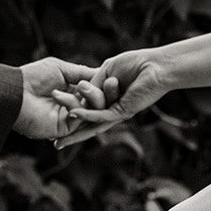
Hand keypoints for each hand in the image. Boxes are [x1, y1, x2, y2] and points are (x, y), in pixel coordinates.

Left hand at [14, 57, 112, 140]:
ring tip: (82, 87)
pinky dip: (72, 104)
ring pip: (94, 111)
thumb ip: (82, 72)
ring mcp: (69, 119)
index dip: (107, 85)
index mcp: (74, 92)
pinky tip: (57, 95)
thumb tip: (102, 72)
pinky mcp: (63, 129)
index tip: (115, 77)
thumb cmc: (33, 77)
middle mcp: (74, 107)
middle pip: (101, 103)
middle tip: (112, 82)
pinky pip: (79, 117)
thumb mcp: (61, 68)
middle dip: (107, 93)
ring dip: (93, 97)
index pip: (97, 91)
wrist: (15, 91)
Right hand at [56, 48, 171, 148]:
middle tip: (55, 145)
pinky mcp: (123, 111)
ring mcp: (117, 113)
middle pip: (88, 125)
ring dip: (75, 131)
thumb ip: (92, 82)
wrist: (155, 66)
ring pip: (93, 125)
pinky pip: (101, 115)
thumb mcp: (106, 71)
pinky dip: (87, 114)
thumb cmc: (135, 65)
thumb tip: (78, 92)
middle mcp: (111, 110)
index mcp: (107, 101)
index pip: (85, 111)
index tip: (55, 124)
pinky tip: (74, 113)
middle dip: (72, 136)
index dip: (70, 116)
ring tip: (59, 140)